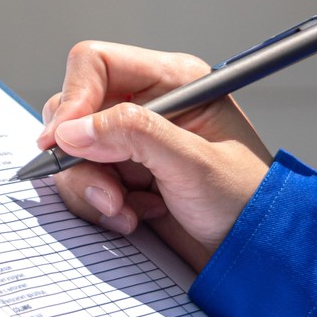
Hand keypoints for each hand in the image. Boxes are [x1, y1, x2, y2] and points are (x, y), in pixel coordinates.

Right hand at [40, 41, 272, 270]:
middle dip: (81, 157)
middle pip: (74, 111)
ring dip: (90, 187)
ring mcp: (129, 143)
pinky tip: (133, 216)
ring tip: (125, 210)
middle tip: (106, 190)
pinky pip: (80, 180)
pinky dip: (98, 204)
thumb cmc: (245, 201)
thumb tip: (72, 130)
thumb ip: (134, 135)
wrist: (253, 252)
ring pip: (70, 150)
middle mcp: (145, 105)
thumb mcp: (194, 164)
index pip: (95, 64)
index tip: (64, 138)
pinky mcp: (119, 174)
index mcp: (171, 82)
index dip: (74, 97)